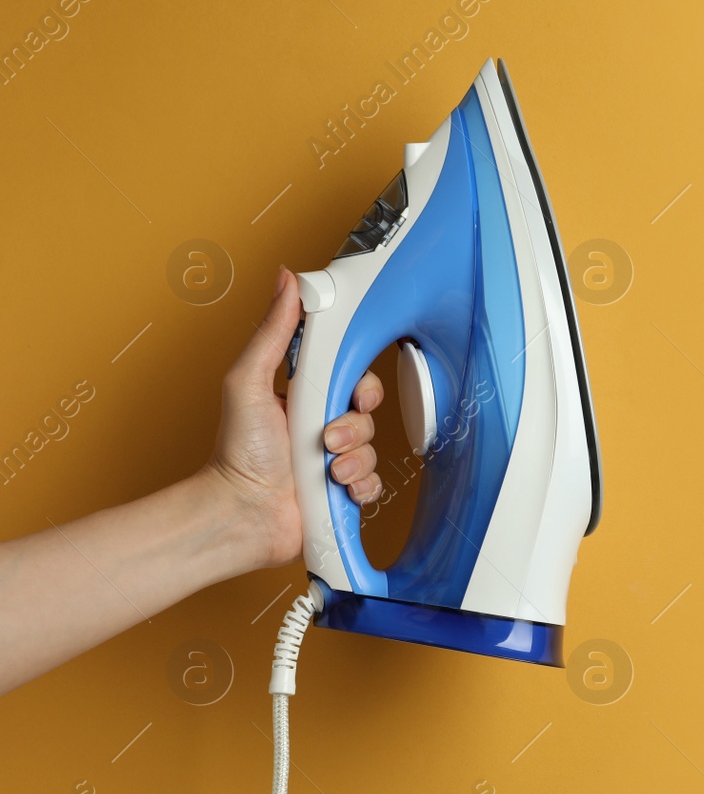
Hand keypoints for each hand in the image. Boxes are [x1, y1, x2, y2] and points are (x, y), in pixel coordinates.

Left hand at [201, 267, 385, 569]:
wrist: (243, 513)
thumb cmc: (237, 453)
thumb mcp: (249, 380)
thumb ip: (272, 332)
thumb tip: (285, 280)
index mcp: (304, 396)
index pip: (351, 376)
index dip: (359, 382)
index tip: (351, 391)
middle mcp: (322, 426)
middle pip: (368, 414)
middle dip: (355, 426)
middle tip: (327, 436)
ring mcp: (335, 460)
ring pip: (373, 449)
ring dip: (354, 459)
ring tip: (326, 469)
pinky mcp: (344, 492)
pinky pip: (375, 483)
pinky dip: (361, 487)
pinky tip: (338, 489)